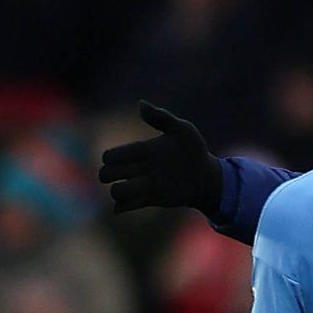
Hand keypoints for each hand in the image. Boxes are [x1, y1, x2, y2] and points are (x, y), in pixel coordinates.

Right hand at [98, 101, 222, 213]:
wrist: (206, 177)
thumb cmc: (194, 151)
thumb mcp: (182, 130)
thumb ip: (161, 118)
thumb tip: (140, 104)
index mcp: (141, 151)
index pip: (110, 156)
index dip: (111, 158)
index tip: (131, 158)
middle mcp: (138, 168)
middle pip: (107, 173)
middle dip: (108, 175)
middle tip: (128, 175)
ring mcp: (143, 185)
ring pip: (116, 192)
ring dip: (120, 192)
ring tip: (137, 189)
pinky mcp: (150, 199)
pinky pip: (126, 206)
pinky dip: (121, 207)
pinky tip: (128, 205)